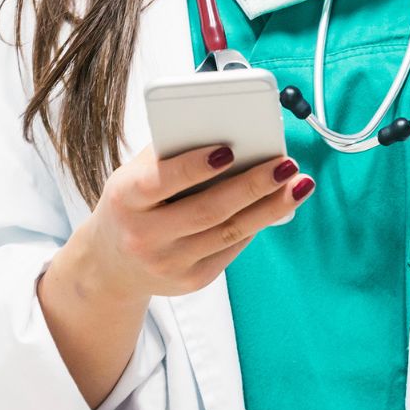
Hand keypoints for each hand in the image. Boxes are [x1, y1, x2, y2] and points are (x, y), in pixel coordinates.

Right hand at [72, 144, 312, 300]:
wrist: (111, 264)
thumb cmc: (132, 203)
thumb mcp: (134, 174)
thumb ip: (171, 152)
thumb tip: (227, 127)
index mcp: (124, 199)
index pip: (160, 181)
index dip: (194, 167)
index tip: (228, 150)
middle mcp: (143, 236)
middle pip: (207, 210)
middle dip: (252, 186)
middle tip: (285, 164)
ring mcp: (168, 264)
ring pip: (228, 232)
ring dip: (269, 207)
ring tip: (298, 184)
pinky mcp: (191, 281)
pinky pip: (231, 249)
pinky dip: (256, 224)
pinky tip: (277, 205)